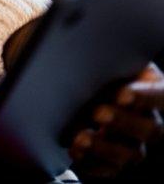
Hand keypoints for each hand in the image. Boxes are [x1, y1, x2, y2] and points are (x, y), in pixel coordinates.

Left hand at [69, 63, 163, 178]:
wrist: (71, 95)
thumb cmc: (91, 73)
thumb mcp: (100, 63)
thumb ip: (103, 62)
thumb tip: (87, 55)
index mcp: (150, 90)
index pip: (162, 94)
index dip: (147, 96)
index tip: (124, 94)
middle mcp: (147, 120)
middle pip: (149, 128)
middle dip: (123, 121)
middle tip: (99, 113)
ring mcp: (131, 144)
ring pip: (129, 153)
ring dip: (104, 146)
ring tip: (81, 137)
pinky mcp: (111, 162)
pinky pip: (107, 169)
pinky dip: (91, 163)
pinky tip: (76, 152)